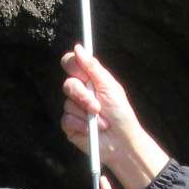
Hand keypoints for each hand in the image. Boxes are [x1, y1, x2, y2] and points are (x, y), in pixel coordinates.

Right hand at [60, 45, 170, 188]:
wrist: (121, 141)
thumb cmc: (120, 113)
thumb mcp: (110, 87)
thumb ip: (93, 67)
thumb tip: (78, 47)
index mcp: (89, 80)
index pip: (71, 64)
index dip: (72, 64)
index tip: (81, 71)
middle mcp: (79, 92)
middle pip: (68, 84)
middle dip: (83, 96)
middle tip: (97, 106)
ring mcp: (73, 109)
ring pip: (68, 104)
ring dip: (86, 114)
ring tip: (101, 122)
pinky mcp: (69, 125)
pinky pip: (66, 119)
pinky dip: (81, 125)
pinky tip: (91, 130)